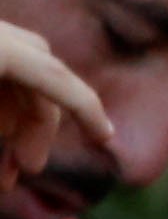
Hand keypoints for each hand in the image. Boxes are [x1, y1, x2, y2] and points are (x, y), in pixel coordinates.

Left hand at [0, 21, 110, 196]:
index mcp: (1, 49)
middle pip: (43, 74)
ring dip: (19, 119)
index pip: (58, 78)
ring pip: (21, 72)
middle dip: (41, 126)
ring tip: (6, 165)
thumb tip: (30, 158)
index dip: (87, 111)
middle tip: (29, 169)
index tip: (105, 138)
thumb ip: (6, 128)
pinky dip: (3, 100)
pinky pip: (2, 67)